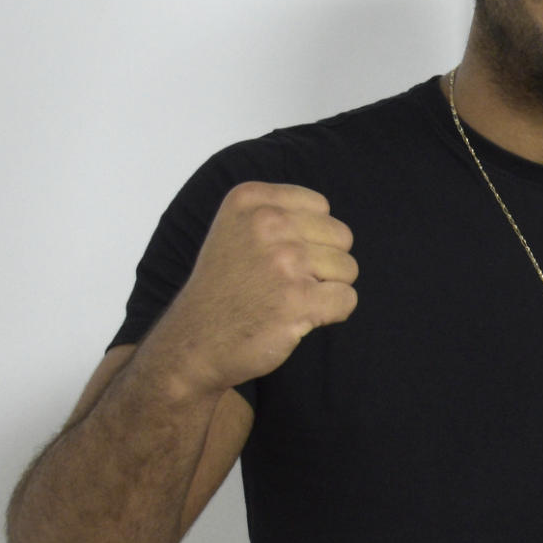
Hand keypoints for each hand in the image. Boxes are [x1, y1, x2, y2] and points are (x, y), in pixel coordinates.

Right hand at [143, 182, 357, 395]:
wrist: (194, 342)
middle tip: (282, 283)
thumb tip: (335, 226)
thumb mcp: (237, 229)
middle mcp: (267, 222)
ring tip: (286, 299)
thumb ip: (282, 214)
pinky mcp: (298, 299)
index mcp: (250, 199)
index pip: (320, 206)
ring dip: (326, 289)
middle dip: (323, 263)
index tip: (273, 257)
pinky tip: (296, 318)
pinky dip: (332, 314)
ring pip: (348, 268)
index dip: (308, 237)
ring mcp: (283, 261)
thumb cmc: (226, 288)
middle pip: (340, 237)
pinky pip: (347, 299)